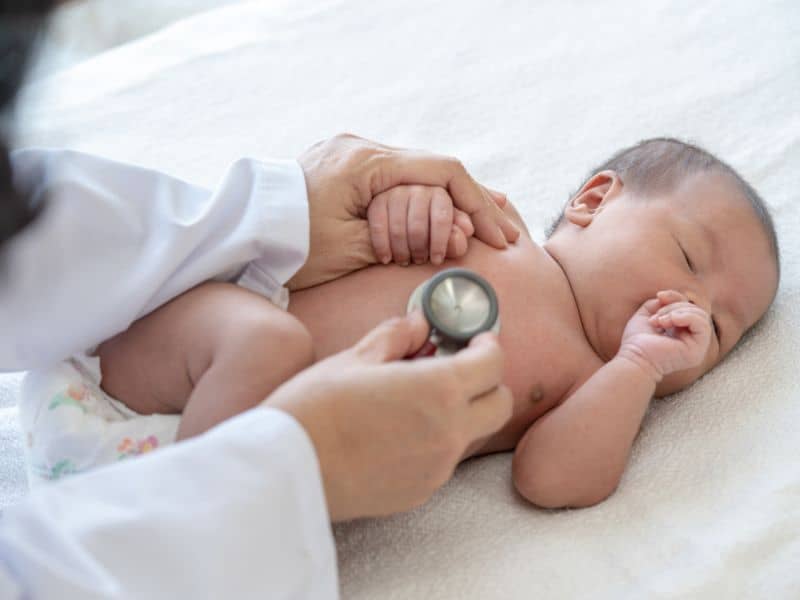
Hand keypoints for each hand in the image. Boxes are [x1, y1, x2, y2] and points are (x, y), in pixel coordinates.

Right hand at [264, 310, 512, 520]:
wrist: (286, 470)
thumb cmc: (315, 409)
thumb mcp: (354, 359)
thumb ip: (396, 336)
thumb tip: (417, 323)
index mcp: (437, 390)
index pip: (492, 364)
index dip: (488, 346)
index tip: (476, 340)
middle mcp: (449, 432)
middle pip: (500, 405)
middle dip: (487, 382)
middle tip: (456, 368)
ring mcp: (438, 467)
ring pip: (472, 433)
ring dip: (460, 412)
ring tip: (415, 400)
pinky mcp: (421, 491)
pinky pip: (444, 460)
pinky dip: (435, 440)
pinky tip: (397, 431)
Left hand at [288, 133, 519, 289]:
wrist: (240, 233)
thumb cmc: (290, 246)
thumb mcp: (352, 249)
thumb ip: (406, 235)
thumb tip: (451, 233)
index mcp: (366, 163)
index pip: (442, 172)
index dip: (478, 202)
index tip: (500, 234)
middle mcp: (361, 147)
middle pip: (433, 169)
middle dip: (469, 203)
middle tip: (501, 232)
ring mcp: (351, 152)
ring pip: (415, 174)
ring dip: (445, 201)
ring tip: (476, 226)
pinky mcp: (343, 164)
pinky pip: (393, 178)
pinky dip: (419, 197)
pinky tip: (441, 211)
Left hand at [617, 290, 712, 382]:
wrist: (634, 357)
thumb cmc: (636, 340)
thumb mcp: (647, 314)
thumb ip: (660, 304)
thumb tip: (666, 296)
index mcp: (682, 331)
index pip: (688, 307)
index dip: (676, 297)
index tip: (659, 296)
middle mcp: (692, 339)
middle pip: (694, 309)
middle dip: (673, 306)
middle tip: (656, 318)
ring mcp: (697, 346)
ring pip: (700, 315)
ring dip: (677, 312)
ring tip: (660, 321)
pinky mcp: (697, 350)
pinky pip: (703, 325)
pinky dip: (686, 317)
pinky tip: (670, 321)